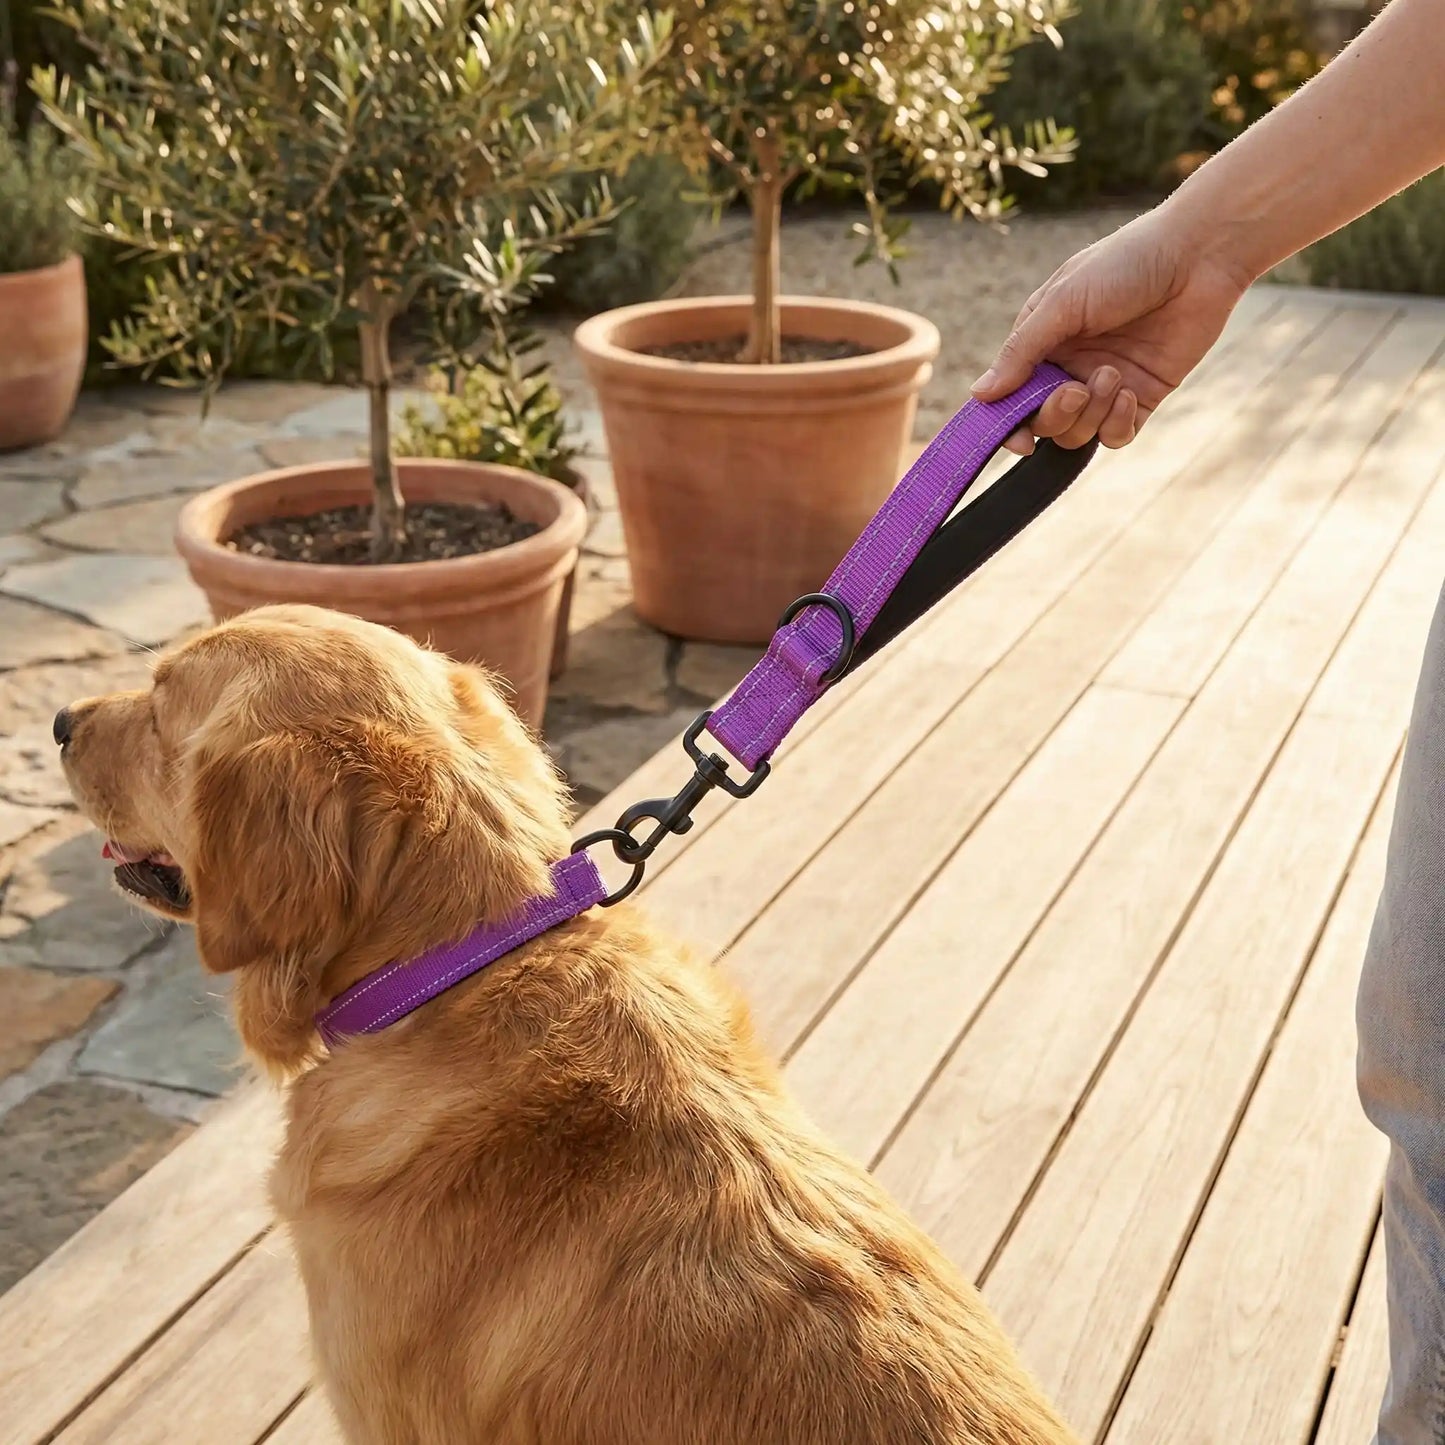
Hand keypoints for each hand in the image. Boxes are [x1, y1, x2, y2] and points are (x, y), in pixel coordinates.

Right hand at [972, 207, 1251, 453]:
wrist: (1197, 254)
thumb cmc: (1124, 264)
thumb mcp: (1061, 304)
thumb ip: (1020, 353)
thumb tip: (980, 395)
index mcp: (1041, 344)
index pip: (1011, 398)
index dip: (1009, 425)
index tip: (1020, 440)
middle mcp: (1068, 368)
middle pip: (1043, 422)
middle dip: (1054, 416)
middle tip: (1074, 390)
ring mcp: (1104, 385)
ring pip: (1078, 434)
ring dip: (1091, 414)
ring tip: (1113, 375)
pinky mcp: (1141, 395)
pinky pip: (1116, 435)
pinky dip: (1116, 424)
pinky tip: (1127, 394)